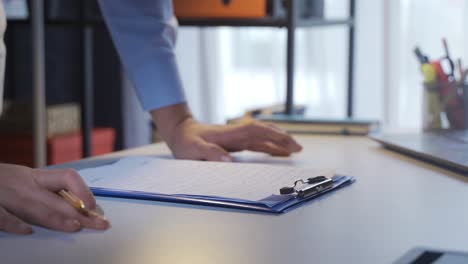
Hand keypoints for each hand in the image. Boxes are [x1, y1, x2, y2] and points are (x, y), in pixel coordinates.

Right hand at [0, 163, 109, 234]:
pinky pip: (5, 216)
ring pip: (37, 210)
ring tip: (76, 226)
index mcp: (37, 177)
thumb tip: (79, 202)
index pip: (67, 177)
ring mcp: (10, 197)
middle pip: (58, 200)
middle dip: (81, 213)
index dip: (83, 190)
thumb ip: (49, 188)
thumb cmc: (6, 180)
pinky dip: (15, 223)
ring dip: (57, 218)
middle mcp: (27, 186)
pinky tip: (28, 231)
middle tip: (99, 223)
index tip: (94, 205)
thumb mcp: (29, 177)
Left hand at [151, 103, 301, 160]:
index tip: (287, 142)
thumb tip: (229, 161)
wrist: (181, 131)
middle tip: (299, 148)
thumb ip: (210, 154)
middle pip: (265, 132)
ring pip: (263, 136)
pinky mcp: (237, 141)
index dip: (273, 135)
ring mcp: (238, 136)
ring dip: (279, 141)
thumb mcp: (193, 150)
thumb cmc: (186, 142)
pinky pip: (257, 142)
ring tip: (294, 150)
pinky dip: (270, 145)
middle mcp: (237, 133)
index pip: (256, 131)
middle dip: (282, 138)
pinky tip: (278, 151)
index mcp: (229, 133)